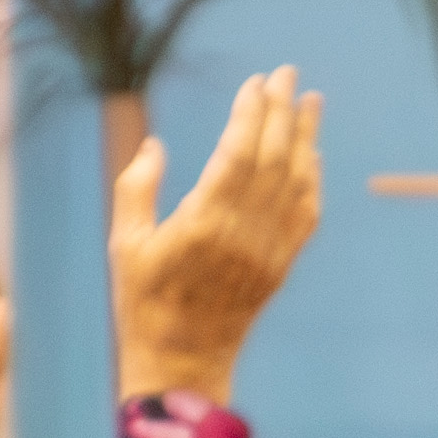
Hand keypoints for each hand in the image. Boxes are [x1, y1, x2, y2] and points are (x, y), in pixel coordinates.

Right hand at [112, 65, 323, 401]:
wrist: (181, 363)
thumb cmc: (143, 302)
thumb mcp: (124, 244)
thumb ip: (136, 189)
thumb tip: (154, 145)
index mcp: (201, 224)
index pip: (237, 155)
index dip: (251, 114)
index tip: (257, 82)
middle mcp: (241, 235)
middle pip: (272, 160)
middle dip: (283, 112)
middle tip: (289, 74)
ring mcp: (267, 252)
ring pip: (295, 183)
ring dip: (306, 137)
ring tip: (312, 101)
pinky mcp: (279, 267)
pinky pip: (305, 216)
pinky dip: (312, 180)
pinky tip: (312, 155)